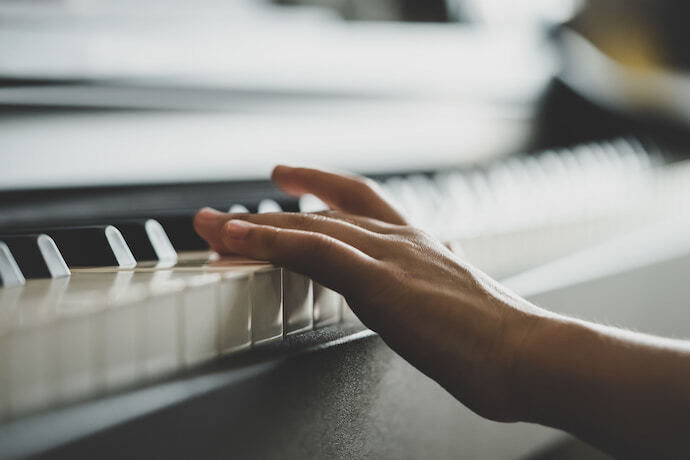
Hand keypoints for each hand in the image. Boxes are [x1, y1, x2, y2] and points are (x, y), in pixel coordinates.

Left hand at [194, 165, 547, 421]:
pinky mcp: (382, 281)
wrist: (530, 355)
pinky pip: (313, 251)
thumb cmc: (500, 341)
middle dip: (268, 213)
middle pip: (321, 213)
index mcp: (419, 244)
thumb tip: (422, 299)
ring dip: (253, 225)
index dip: (318, 189)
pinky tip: (236, 240)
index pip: (357, 202)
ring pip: (309, 227)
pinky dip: (270, 242)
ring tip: (211, 226)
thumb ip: (431, 291)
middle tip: (225, 216)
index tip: (289, 183)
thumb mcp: (454, 305)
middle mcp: (401, 239)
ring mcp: (390, 256)